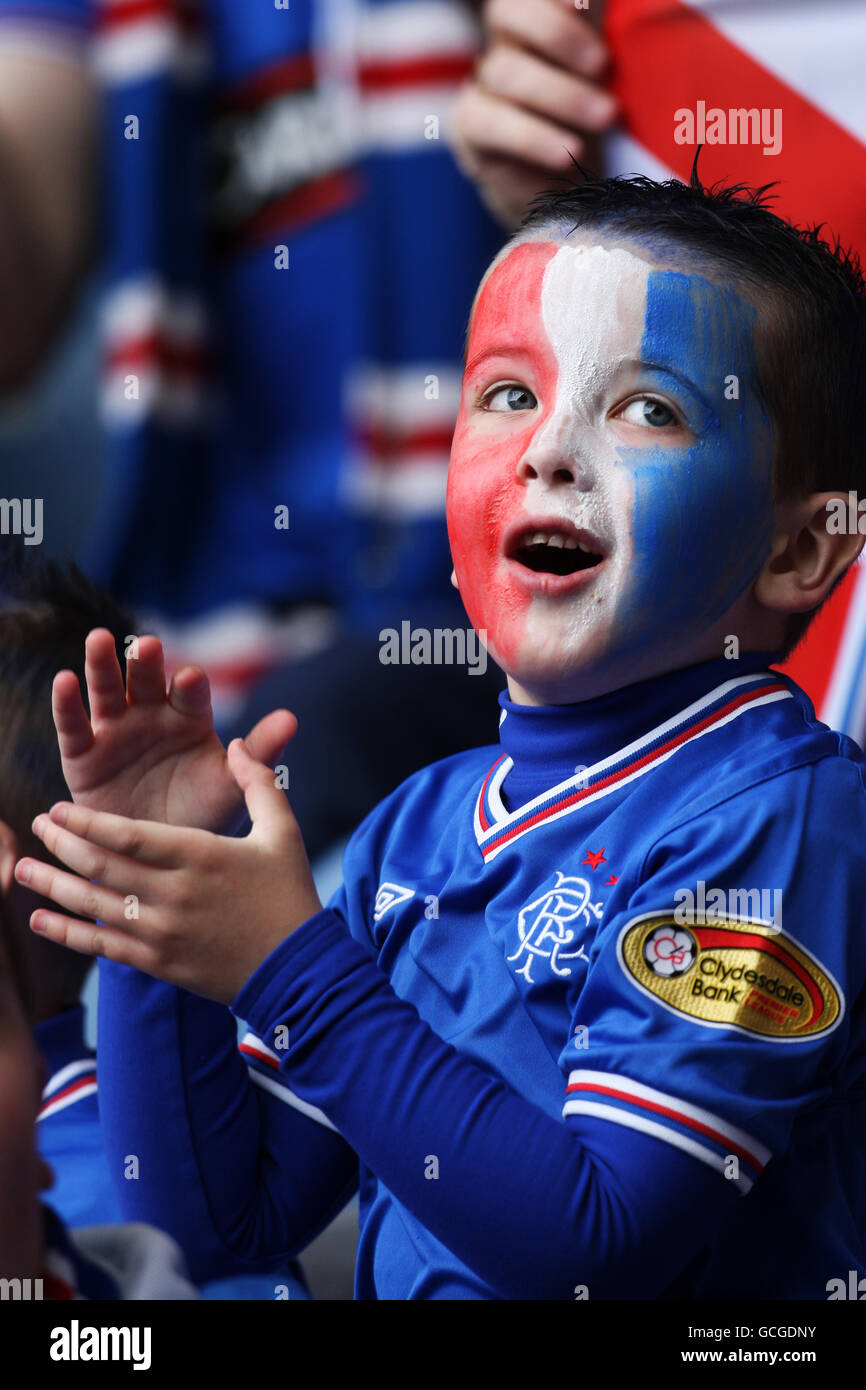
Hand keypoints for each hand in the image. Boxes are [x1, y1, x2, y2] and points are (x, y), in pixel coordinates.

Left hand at [16, 739, 322, 1003]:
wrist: (298, 970)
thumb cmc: (290, 894)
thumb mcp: (283, 831)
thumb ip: (258, 783)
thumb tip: (237, 744)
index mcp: (201, 856)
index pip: (129, 837)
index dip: (87, 822)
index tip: (58, 808)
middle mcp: (175, 894)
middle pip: (103, 867)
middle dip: (62, 844)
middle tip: (35, 826)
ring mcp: (163, 932)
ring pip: (94, 906)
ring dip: (53, 886)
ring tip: (21, 868)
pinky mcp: (159, 963)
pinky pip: (102, 946)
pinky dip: (67, 933)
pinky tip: (40, 920)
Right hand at [55, 629, 295, 831]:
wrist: (159, 860)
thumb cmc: (202, 816)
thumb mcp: (231, 786)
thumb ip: (258, 753)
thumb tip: (292, 717)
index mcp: (190, 718)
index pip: (190, 694)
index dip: (190, 685)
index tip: (192, 679)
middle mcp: (151, 715)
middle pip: (146, 680)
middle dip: (146, 662)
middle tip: (147, 645)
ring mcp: (115, 731)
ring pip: (107, 691)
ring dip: (102, 665)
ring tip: (99, 639)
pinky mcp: (83, 755)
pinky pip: (73, 726)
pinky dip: (66, 704)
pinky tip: (64, 680)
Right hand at [451, 0, 617, 227]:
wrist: (565, 192)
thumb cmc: (595, 123)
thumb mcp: (610, 77)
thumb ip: (610, 37)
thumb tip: (633, 7)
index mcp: (540, 20)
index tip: (586, 0)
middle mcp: (506, 45)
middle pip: (508, 14)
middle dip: (557, 34)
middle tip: (601, 64)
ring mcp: (483, 85)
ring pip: (506, 73)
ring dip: (560, 95)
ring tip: (605, 117)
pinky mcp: (471, 129)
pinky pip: (491, 124)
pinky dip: (532, 139)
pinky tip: (565, 154)